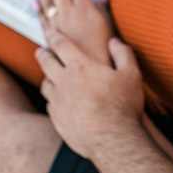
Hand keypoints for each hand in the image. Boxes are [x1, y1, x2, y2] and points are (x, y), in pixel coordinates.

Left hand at [33, 0, 114, 63]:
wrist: (95, 85)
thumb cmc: (109, 57)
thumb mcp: (115, 30)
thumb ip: (108, 12)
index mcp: (87, 12)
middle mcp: (70, 18)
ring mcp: (59, 30)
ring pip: (47, 4)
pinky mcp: (52, 44)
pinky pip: (42, 23)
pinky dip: (38, 11)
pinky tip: (33, 2)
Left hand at [36, 35, 144, 159]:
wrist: (112, 139)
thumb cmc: (123, 105)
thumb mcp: (131, 74)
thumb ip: (122, 54)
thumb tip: (114, 42)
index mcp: (80, 66)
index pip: (61, 45)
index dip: (53, 36)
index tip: (49, 32)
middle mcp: (64, 81)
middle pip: (46, 62)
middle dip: (43, 54)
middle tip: (41, 51)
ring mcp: (58, 101)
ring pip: (45, 84)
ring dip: (47, 78)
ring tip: (50, 78)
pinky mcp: (57, 119)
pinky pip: (50, 105)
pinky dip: (53, 100)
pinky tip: (59, 102)